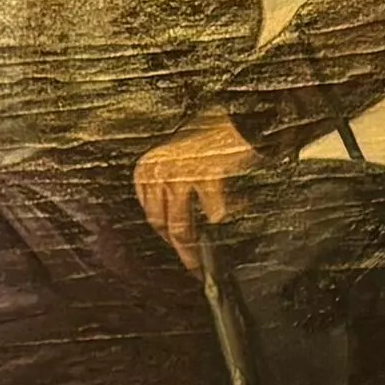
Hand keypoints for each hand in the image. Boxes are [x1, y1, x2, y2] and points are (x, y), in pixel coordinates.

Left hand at [137, 113, 264, 268]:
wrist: (238, 119)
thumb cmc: (210, 143)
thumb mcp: (178, 164)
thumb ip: (169, 193)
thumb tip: (171, 231)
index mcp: (146, 170)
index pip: (151, 214)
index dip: (164, 236)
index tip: (177, 250)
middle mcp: (157, 171)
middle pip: (162, 222)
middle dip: (178, 247)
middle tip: (192, 265)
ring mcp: (178, 172)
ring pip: (179, 224)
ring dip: (192, 247)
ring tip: (202, 261)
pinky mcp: (203, 173)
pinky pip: (211, 210)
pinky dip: (221, 216)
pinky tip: (230, 214)